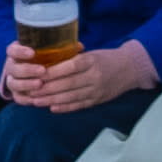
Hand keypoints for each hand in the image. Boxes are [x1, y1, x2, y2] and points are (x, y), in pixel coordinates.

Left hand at [1, 38, 156, 111]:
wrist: (130, 68)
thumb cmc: (106, 58)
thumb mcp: (92, 53)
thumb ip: (73, 59)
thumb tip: (48, 64)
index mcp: (92, 61)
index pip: (70, 67)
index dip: (53, 72)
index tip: (37, 75)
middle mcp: (95, 76)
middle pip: (68, 84)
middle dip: (47, 88)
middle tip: (30, 91)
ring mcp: (96, 89)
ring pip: (71, 96)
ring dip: (51, 100)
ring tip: (36, 101)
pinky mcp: (97, 100)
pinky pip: (79, 105)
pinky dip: (65, 107)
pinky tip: (52, 108)